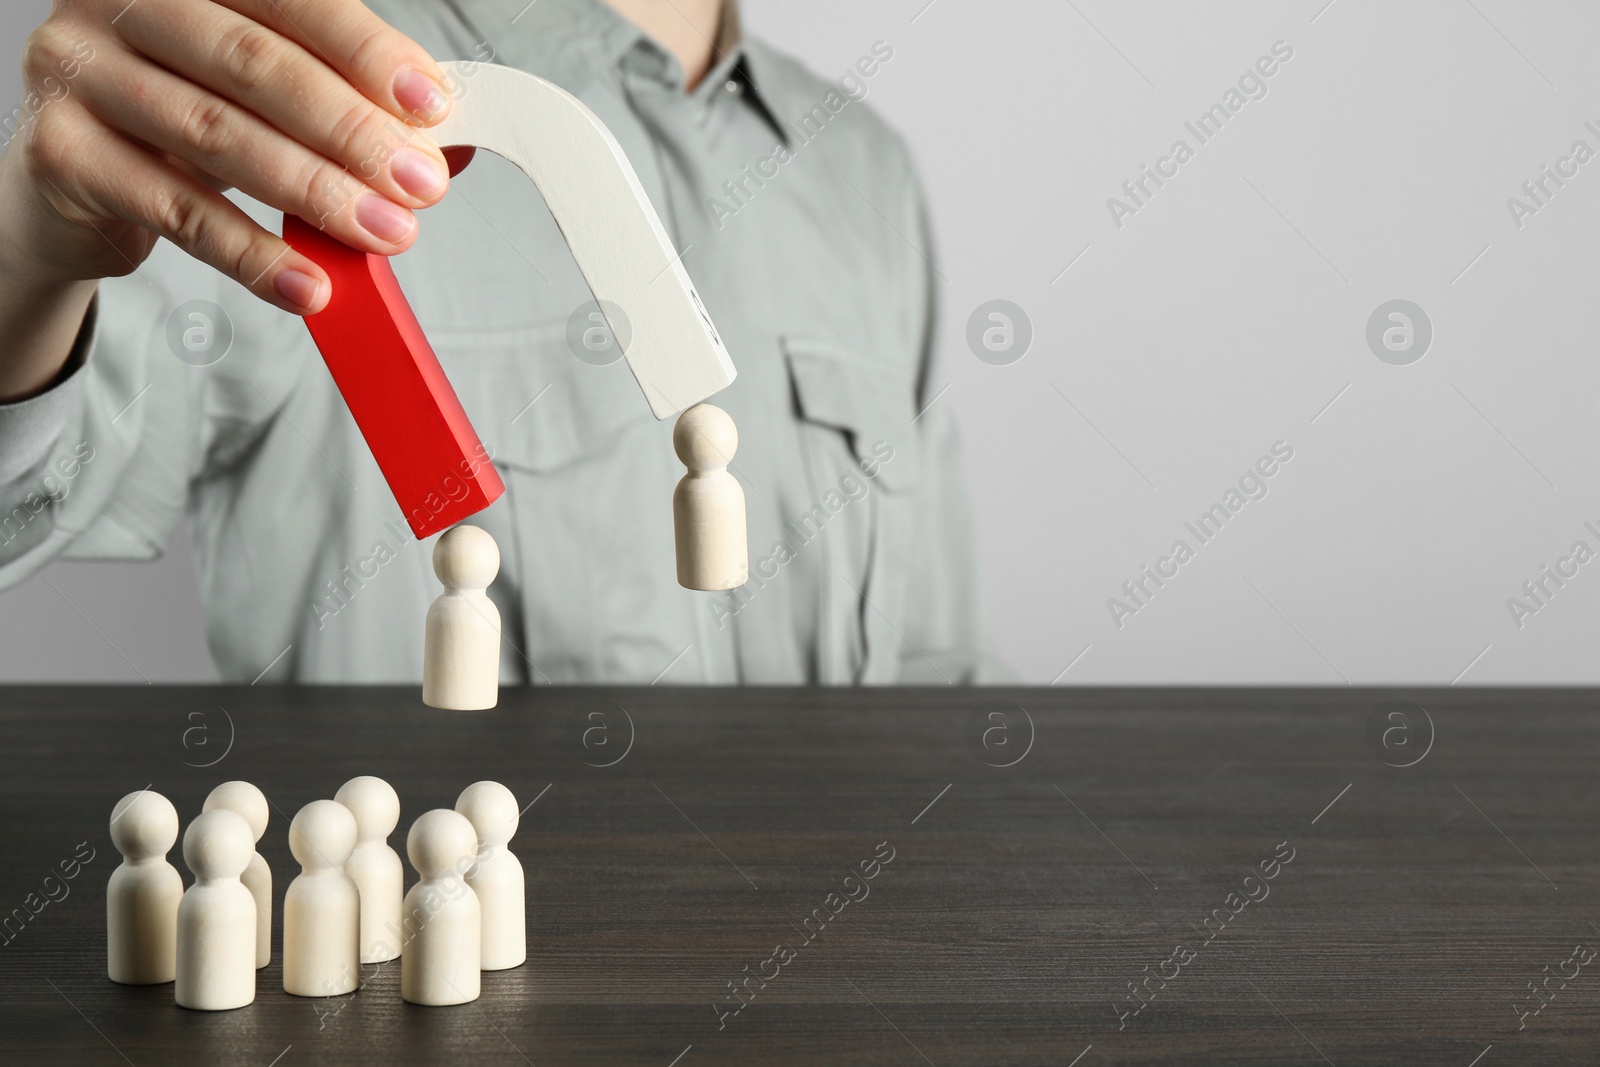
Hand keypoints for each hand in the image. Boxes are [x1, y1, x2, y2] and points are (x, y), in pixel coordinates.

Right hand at [0, 0, 458, 314]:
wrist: (78, 185)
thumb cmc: (183, 124)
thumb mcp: (266, 100)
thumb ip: (349, 107)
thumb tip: (451, 148)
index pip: (289, 2)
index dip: (364, 53)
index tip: (431, 107)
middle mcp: (120, 4)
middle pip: (254, 66)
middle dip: (350, 131)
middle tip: (419, 185)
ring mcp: (79, 71)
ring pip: (217, 136)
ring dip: (315, 193)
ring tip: (384, 232)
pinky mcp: (62, 153)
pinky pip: (177, 211)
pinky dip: (254, 254)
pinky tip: (308, 283)